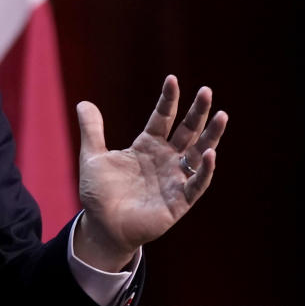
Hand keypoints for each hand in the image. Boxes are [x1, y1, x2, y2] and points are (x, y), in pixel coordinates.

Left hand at [74, 75, 226, 270]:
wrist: (101, 226)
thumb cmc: (99, 193)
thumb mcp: (92, 157)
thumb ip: (92, 130)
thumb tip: (83, 103)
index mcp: (147, 146)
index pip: (162, 118)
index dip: (168, 100)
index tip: (172, 79)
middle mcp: (165, 159)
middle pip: (186, 131)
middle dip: (197, 112)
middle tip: (207, 91)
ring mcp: (174, 179)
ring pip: (197, 153)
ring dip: (210, 136)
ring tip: (221, 116)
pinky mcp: (178, 202)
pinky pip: (195, 184)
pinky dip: (203, 170)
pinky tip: (209, 154)